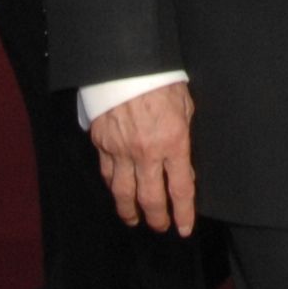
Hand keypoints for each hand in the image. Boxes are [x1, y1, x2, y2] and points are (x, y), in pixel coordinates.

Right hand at [90, 81, 196, 234]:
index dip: (184, 214)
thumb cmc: (160, 79)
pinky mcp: (102, 142)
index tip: (184, 228)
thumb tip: (184, 163)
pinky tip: (117, 193)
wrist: (125, 60)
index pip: (181, 190)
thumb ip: (184, 136)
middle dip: (158, 218)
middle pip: (152, 199)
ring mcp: (121, 149)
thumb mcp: (185, 106)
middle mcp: (147, 152)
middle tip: (161, 226)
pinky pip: (107, 173)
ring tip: (135, 220)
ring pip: (124, 193)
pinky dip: (112, 187)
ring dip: (130, 211)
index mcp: (173, 142)